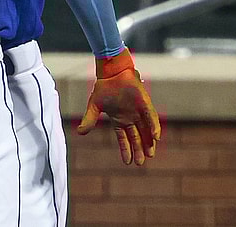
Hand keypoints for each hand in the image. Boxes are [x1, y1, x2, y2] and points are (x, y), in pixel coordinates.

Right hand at [77, 48, 160, 165]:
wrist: (111, 72)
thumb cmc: (104, 87)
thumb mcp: (94, 106)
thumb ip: (89, 120)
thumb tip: (80, 132)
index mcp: (119, 120)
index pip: (124, 138)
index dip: (126, 150)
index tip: (128, 162)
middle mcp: (131, 118)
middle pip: (136, 137)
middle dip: (139, 149)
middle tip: (141, 162)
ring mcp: (139, 111)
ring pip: (146, 130)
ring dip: (148, 142)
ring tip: (150, 155)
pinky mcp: (145, 103)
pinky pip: (151, 117)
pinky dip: (154, 127)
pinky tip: (156, 137)